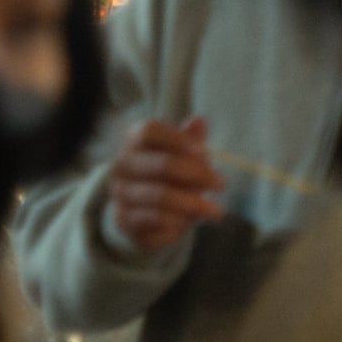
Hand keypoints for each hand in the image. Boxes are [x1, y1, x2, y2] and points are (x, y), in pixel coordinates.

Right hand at [104, 117, 223, 251]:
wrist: (147, 212)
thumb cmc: (172, 174)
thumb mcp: (185, 154)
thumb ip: (192, 139)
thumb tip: (198, 121)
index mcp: (135, 141)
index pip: (149, 131)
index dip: (177, 139)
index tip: (203, 150)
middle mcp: (121, 165)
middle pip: (161, 164)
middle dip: (197, 174)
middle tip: (221, 184)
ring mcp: (120, 193)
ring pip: (161, 196)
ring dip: (194, 203)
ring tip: (216, 210)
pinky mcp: (124, 219)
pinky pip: (156, 219)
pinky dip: (179, 220)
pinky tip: (191, 220)